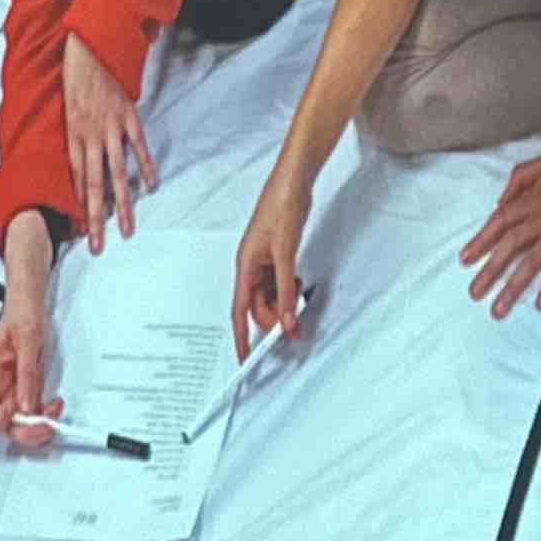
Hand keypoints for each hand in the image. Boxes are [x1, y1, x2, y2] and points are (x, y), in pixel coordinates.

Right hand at [0, 238, 60, 444]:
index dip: (0, 425)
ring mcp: (16, 389)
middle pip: (5, 427)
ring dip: (41, 423)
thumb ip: (27, 374)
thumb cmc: (21, 314)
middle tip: (46, 424)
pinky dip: (48, 413)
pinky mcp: (29, 387)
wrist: (29, 302)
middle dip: (26, 431)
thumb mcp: (27, 341)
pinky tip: (55, 403)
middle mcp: (2, 388)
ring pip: (23, 423)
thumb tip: (28, 405)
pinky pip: (36, 410)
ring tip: (54, 410)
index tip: (19, 417)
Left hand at [62, 30, 157, 254]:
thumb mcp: (65, 108)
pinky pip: (138, 148)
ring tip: (127, 228)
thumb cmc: (75, 77)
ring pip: (117, 174)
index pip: (76, 180)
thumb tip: (78, 162)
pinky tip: (151, 186)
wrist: (89, 47)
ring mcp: (111, 129)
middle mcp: (90, 136)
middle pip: (94, 186)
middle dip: (95, 219)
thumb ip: (74, 137)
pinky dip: (146, 167)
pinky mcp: (128, 118)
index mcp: (73, 136)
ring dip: (122, 204)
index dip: (79, 207)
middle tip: (98, 244)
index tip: (80, 231)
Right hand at [232, 164, 311, 361]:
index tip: (244, 358)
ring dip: (285, 302)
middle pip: (258, 307)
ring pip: (271, 297)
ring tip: (300, 295)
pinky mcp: (277, 257)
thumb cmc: (281, 207)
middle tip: (296, 321)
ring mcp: (264, 263)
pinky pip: (280, 284)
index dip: (241, 337)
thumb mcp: (286, 254)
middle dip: (276, 317)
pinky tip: (299, 283)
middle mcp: (251, 267)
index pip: (240, 311)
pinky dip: (290, 290)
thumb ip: (287, 289)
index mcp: (245, 267)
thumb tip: (287, 317)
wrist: (293, 182)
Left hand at [462, 147, 540, 317]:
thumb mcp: (538, 164)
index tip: (464, 261)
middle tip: (474, 294)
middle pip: (508, 249)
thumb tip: (499, 204)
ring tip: (498, 310)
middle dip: (489, 272)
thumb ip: (516, 182)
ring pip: (529, 264)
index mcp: (526, 202)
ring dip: (512, 288)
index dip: (479, 243)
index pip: (497, 225)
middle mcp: (537, 222)